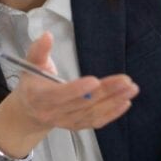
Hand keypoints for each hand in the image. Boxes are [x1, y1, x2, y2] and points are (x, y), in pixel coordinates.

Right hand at [10, 31, 138, 131]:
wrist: (29, 112)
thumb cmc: (33, 84)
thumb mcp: (31, 64)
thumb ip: (39, 50)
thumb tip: (47, 35)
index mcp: (39, 97)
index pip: (59, 95)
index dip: (77, 89)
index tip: (95, 80)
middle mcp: (53, 113)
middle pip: (83, 103)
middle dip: (106, 91)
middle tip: (126, 80)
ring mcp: (66, 122)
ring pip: (93, 113)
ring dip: (114, 101)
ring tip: (131, 88)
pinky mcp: (77, 126)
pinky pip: (96, 121)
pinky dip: (112, 113)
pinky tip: (126, 102)